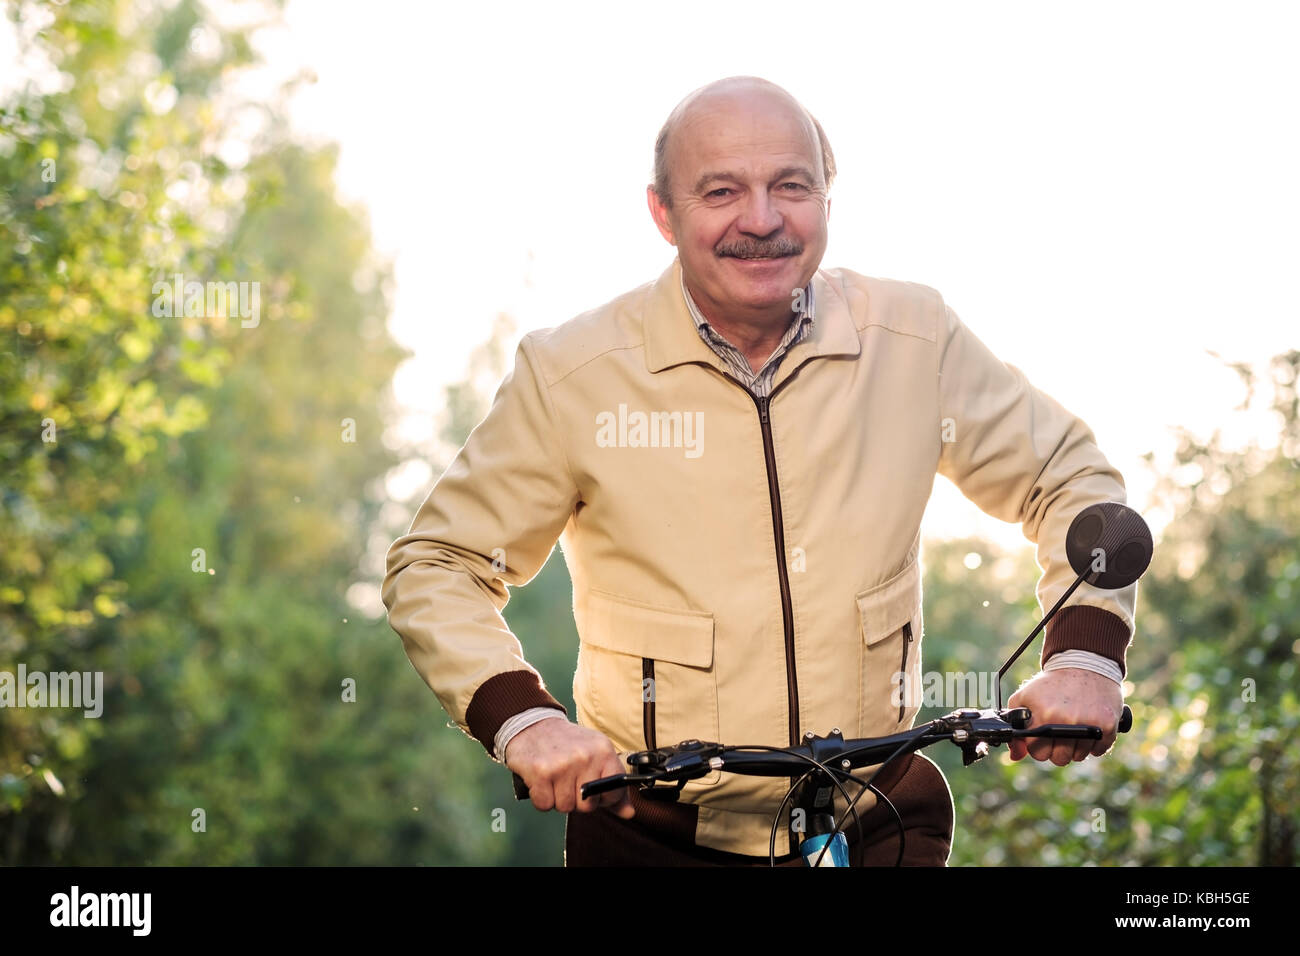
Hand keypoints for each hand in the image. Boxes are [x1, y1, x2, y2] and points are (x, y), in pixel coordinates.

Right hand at [504, 719, 635, 818]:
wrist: (532, 725)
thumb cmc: (567, 744)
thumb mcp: (595, 755)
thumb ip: (612, 785)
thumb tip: (629, 813)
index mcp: (603, 751)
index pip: (614, 793)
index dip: (602, 798)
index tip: (592, 788)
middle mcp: (585, 756)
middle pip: (588, 806)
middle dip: (576, 800)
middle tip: (568, 780)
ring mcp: (562, 764)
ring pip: (565, 807)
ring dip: (557, 798)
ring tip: (554, 778)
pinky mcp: (541, 772)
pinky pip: (545, 805)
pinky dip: (541, 798)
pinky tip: (542, 781)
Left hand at [1006, 668, 1124, 764]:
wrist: (1084, 664)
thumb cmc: (1052, 684)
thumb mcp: (1025, 696)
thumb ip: (1014, 725)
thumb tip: (1014, 756)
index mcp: (1044, 715)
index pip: (1037, 752)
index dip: (1037, 746)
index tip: (1040, 737)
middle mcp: (1067, 722)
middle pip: (1059, 759)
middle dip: (1056, 748)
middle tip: (1058, 731)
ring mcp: (1090, 725)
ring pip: (1078, 757)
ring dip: (1075, 746)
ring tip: (1073, 725)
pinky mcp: (1108, 726)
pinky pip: (1098, 751)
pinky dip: (1094, 743)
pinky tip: (1089, 726)